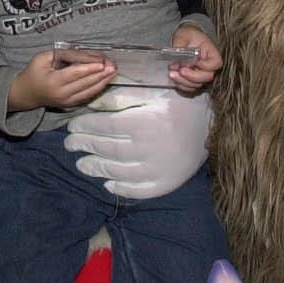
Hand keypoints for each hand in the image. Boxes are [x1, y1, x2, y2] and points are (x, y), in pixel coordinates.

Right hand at [10, 50, 115, 111]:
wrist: (27, 93)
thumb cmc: (34, 71)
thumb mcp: (44, 57)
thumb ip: (65, 55)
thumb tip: (86, 55)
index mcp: (53, 81)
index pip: (75, 73)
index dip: (89, 67)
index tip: (103, 62)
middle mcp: (61, 94)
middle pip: (85, 83)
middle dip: (100, 74)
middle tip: (113, 65)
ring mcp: (67, 101)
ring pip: (89, 91)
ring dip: (103, 81)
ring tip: (113, 71)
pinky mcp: (71, 105)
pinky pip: (87, 96)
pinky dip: (98, 88)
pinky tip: (106, 80)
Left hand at [64, 87, 209, 198]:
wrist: (213, 125)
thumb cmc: (180, 103)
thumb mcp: (153, 93)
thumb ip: (123, 97)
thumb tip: (93, 102)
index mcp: (145, 123)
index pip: (106, 126)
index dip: (85, 126)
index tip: (72, 126)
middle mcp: (150, 148)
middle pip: (108, 149)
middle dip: (85, 145)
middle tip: (70, 144)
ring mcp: (158, 169)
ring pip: (118, 171)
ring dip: (96, 168)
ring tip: (81, 164)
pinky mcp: (166, 183)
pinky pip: (138, 190)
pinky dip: (121, 188)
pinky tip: (108, 184)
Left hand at [169, 24, 221, 95]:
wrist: (184, 39)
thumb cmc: (188, 35)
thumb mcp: (184, 35)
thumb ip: (180, 43)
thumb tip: (175, 55)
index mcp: (212, 53)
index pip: (216, 63)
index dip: (207, 65)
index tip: (196, 61)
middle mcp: (209, 66)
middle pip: (207, 77)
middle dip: (192, 76)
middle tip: (180, 70)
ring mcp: (201, 74)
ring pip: (197, 85)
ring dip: (184, 82)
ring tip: (172, 74)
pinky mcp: (193, 80)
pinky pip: (190, 88)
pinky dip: (182, 86)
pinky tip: (173, 78)